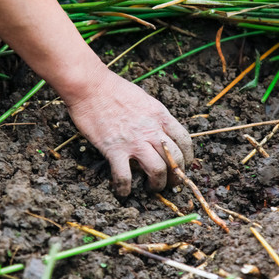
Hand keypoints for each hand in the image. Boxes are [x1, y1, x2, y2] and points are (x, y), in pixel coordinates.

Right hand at [63, 68, 192, 195]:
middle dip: (176, 176)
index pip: (184, 140)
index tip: (184, 165)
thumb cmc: (113, 89)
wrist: (90, 86)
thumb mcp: (144, 99)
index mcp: (160, 116)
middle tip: (171, 183)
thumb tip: (159, 131)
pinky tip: (123, 192)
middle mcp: (151, 130)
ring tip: (152, 188)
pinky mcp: (114, 150)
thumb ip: (154, 116)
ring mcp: (134, 141)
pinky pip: (125, 176)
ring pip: (157, 170)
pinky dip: (125, 188)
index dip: (188, 157)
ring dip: (158, 184)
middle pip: (175, 159)